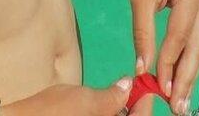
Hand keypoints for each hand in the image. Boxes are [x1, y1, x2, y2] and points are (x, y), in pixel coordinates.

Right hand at [5, 76, 152, 114]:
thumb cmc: (52, 113)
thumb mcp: (84, 100)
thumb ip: (111, 96)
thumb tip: (128, 85)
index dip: (145, 105)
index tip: (146, 87)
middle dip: (134, 109)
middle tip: (134, 89)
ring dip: (120, 113)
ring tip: (120, 95)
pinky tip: (103, 107)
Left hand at [123, 0, 198, 115]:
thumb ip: (143, 34)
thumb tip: (142, 70)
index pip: (180, 33)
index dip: (170, 62)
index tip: (160, 88)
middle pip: (197, 43)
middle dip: (186, 75)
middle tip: (177, 106)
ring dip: (189, 71)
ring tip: (181, 99)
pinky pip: (197, 36)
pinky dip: (189, 57)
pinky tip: (182, 78)